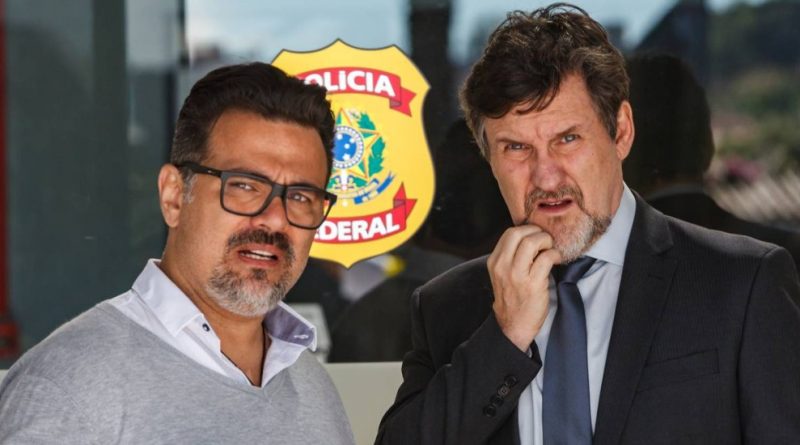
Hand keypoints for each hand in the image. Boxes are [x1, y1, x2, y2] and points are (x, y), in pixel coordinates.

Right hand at [487, 225, 561, 350]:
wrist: (513, 325)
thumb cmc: (512, 298)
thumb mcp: (502, 275)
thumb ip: (510, 257)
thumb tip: (529, 237)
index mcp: (494, 262)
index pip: (509, 233)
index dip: (526, 229)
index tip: (536, 236)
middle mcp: (503, 266)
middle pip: (518, 233)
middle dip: (536, 232)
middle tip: (545, 240)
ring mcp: (517, 275)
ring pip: (531, 242)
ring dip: (546, 241)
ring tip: (550, 249)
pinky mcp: (532, 284)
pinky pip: (546, 258)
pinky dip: (555, 254)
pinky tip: (556, 259)